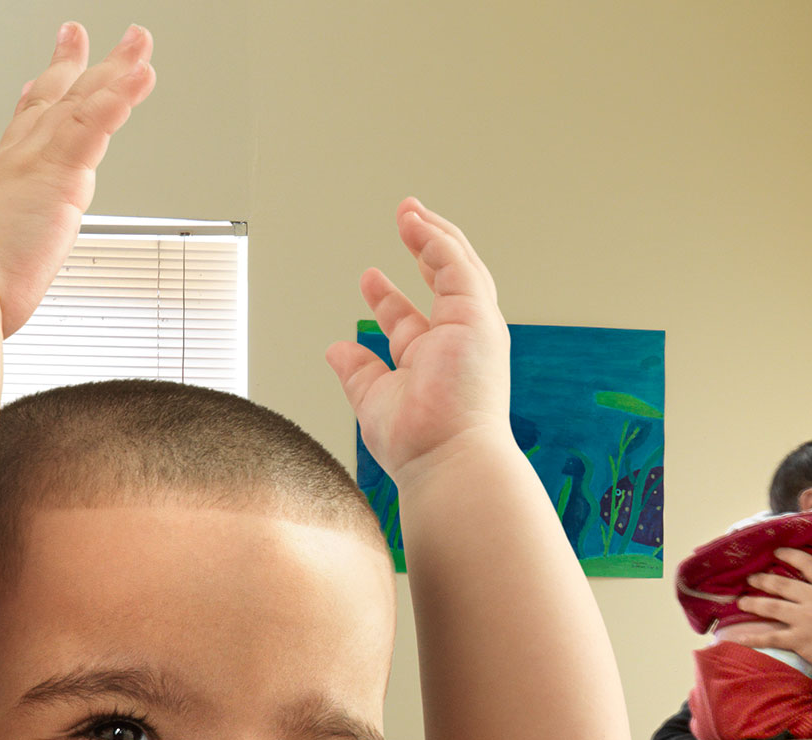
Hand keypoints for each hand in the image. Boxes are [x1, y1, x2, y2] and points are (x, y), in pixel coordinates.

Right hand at [0, 21, 155, 335]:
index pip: (20, 134)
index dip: (33, 103)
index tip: (39, 80)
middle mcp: (17, 165)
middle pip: (54, 104)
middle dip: (73, 66)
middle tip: (79, 33)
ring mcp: (38, 166)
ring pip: (84, 105)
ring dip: (115, 69)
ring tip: (139, 43)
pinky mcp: (58, 178)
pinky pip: (94, 128)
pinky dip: (118, 99)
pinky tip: (139, 76)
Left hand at [327, 199, 516, 487]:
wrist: (446, 457)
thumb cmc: (419, 443)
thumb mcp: (375, 398)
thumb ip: (358, 371)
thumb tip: (335, 349)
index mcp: (433, 363)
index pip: (411, 319)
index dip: (388, 297)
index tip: (370, 277)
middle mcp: (458, 342)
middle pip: (443, 283)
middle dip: (424, 249)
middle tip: (406, 221)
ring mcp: (471, 328)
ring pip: (457, 267)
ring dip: (433, 235)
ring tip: (410, 210)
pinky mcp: (476, 316)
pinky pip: (456, 266)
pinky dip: (437, 241)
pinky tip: (417, 223)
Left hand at [715, 546, 811, 661]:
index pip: (810, 566)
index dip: (792, 556)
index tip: (776, 552)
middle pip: (783, 586)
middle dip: (764, 580)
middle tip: (750, 578)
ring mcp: (804, 620)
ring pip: (772, 608)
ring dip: (753, 604)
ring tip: (741, 602)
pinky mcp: (798, 640)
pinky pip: (771, 638)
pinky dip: (753, 639)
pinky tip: (739, 638)